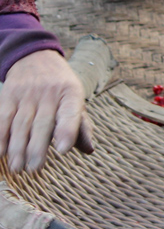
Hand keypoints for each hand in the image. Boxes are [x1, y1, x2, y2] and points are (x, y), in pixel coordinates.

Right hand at [0, 50, 93, 173]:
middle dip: (37, 149)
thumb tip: (89, 149)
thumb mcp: (75, 99)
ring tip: (17, 168)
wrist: (35, 57)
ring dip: (17, 148)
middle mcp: (50, 92)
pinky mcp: (8, 95)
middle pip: (42, 124)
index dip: (67, 131)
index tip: (63, 150)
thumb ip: (80, 125)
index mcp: (71, 93)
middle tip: (35, 170)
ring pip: (21, 124)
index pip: (71, 112)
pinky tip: (1, 153)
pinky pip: (2, 118)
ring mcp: (27, 93)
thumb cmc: (60, 87)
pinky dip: (0, 137)